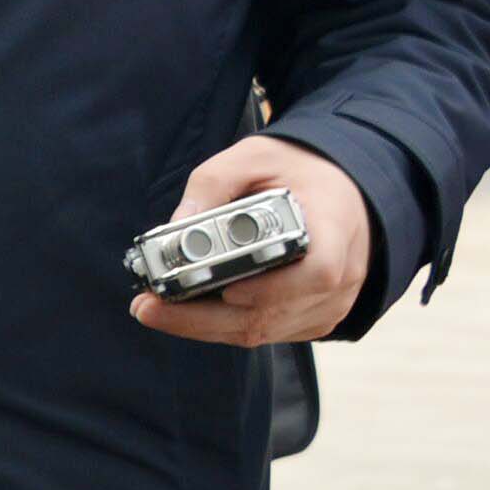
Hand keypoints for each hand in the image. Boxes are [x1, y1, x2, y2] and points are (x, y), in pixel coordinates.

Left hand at [128, 137, 373, 345]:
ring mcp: (331, 304)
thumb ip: (215, 183)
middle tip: (148, 308)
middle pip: (272, 314)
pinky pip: (266, 333)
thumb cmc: (297, 170)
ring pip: (263, 331)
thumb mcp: (254, 157)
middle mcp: (341, 277)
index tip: (220, 288)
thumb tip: (178, 226)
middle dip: (203, 318)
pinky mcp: (315, 319)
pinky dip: (224, 326)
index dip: (267, 288)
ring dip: (205, 326)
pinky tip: (188, 312)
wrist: (338, 189)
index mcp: (334, 230)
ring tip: (156, 309)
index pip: (315, 273)